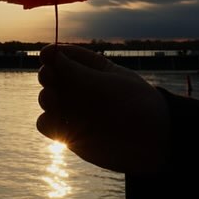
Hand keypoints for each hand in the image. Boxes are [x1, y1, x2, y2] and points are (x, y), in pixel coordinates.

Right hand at [36, 44, 169, 174]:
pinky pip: (48, 124)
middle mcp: (80, 87)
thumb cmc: (135, 105)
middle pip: (52, 75)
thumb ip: (77, 72)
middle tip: (49, 78)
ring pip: (47, 99)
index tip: (46, 55)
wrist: (152, 143)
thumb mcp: (107, 85)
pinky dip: (48, 122)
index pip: (66, 55)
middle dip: (48, 75)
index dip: (53, 54)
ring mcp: (74, 110)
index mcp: (92, 68)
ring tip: (53, 100)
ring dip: (46, 98)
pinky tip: (57, 123)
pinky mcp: (70, 133)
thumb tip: (51, 54)